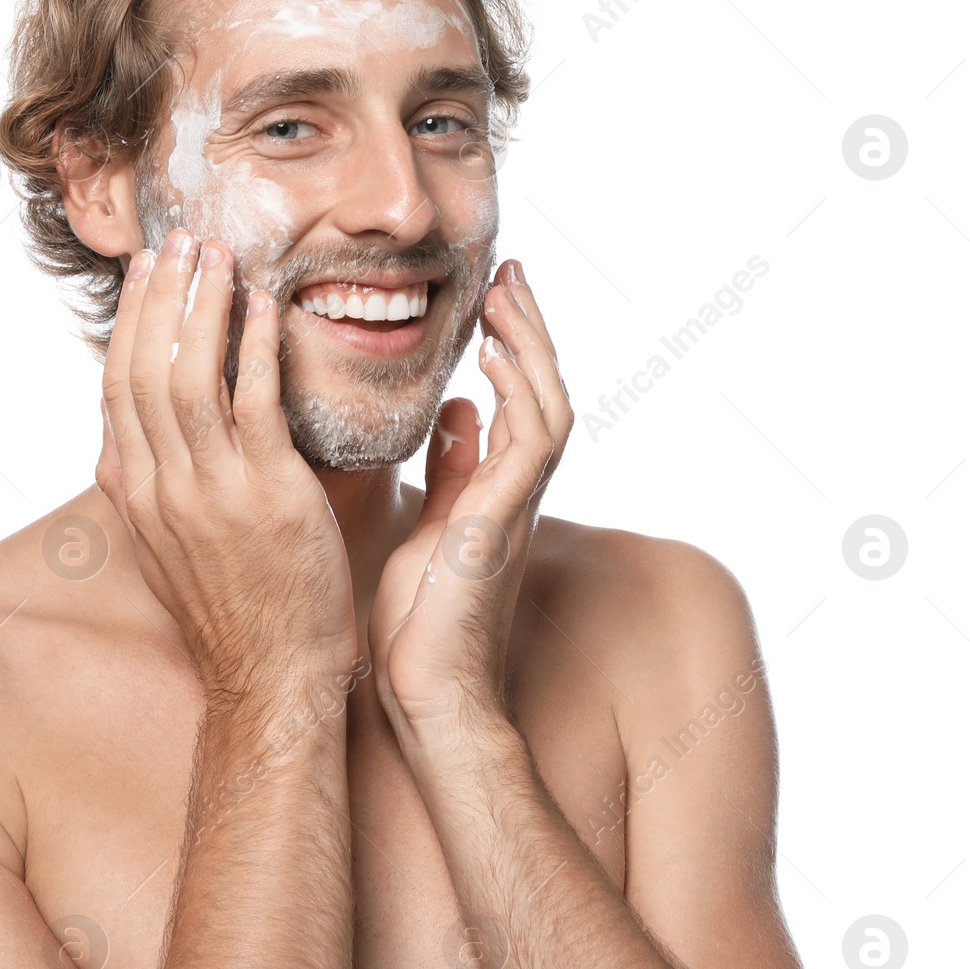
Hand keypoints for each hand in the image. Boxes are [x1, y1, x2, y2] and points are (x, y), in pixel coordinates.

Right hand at [96, 228, 357, 705]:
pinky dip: (255, 349)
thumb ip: (140, 491)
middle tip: (181, 240)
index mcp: (136, 495)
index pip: (118, 388)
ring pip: (189, 379)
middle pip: (145, 371)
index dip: (131, 322)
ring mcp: (212, 493)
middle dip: (161, 297)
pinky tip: (265, 309)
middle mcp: (162, 488)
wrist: (270, 679)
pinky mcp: (268, 498)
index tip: (147, 272)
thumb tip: (115, 446)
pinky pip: (254, 406)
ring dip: (203, 308)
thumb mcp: (161, 551)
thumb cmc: (231, 611)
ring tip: (219, 256)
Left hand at [366, 259, 571, 747]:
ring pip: (547, 406)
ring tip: (505, 295)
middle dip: (528, 330)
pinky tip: (494, 359)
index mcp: (496, 489)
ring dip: (530, 348)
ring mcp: (515, 507)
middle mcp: (516, 492)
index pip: (516, 400)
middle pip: (542, 391)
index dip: (512, 346)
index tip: (492, 295)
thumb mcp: (432, 524)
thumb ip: (453, 468)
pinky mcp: (500, 524)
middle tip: (507, 274)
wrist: (428, 694)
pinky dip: (519, 397)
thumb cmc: (422, 620)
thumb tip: (459, 410)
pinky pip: (529, 447)